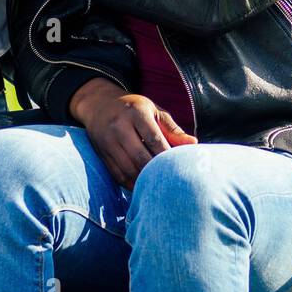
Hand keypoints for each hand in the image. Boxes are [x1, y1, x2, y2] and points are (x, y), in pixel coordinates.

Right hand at [70, 78, 197, 188]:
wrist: (99, 103)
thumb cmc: (133, 108)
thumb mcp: (153, 111)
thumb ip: (172, 129)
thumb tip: (193, 143)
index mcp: (136, 113)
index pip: (154, 138)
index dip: (167, 156)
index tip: (180, 167)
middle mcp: (119, 127)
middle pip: (140, 157)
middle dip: (156, 171)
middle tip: (172, 181)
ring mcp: (108, 142)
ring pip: (128, 169)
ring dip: (144, 181)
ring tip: (159, 187)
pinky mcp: (102, 154)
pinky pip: (117, 175)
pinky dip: (132, 184)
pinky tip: (143, 187)